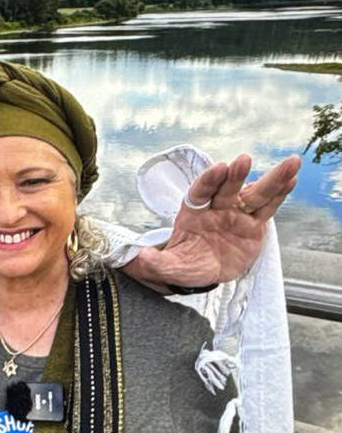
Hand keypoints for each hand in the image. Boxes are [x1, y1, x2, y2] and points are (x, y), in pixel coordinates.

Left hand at [125, 153, 299, 290]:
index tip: (218, 168)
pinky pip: (268, 208)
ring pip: (255, 193)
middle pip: (228, 187)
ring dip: (271, 178)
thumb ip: (157, 262)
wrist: (203, 272)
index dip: (209, 180)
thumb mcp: (170, 267)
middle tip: (243, 161)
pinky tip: (293, 179)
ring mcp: (237, 213)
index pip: (201, 191)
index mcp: (194, 210)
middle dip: (235, 175)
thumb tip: (139, 258)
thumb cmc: (185, 263)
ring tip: (291, 163)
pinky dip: (281, 194)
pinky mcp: (254, 224)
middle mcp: (217, 206)